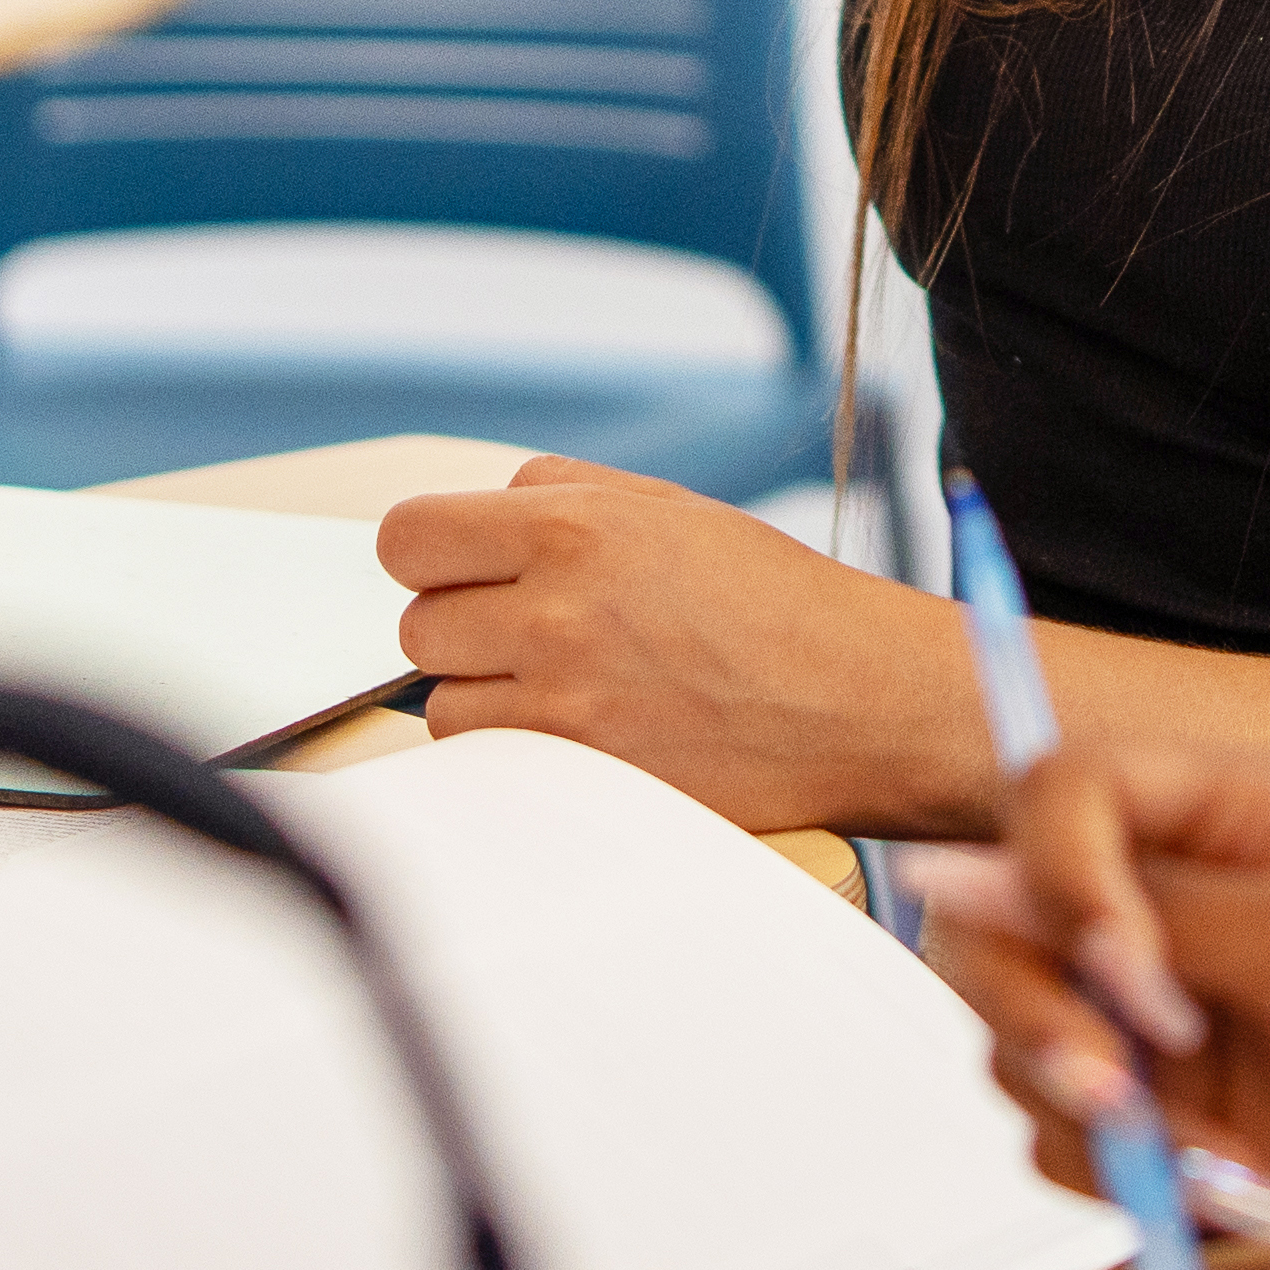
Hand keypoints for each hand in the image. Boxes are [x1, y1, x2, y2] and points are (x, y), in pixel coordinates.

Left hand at [378, 457, 970, 834]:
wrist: (860, 701)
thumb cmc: (775, 601)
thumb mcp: (672, 508)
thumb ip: (563, 493)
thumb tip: (480, 512)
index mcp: (574, 527)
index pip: (409, 538)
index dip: (428, 556)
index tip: (456, 571)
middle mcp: (555, 611)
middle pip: (416, 625)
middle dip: (462, 627)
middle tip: (529, 633)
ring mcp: (563, 703)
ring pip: (440, 703)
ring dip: (484, 696)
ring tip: (563, 687)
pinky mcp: (580, 776)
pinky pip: (488, 762)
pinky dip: (516, 750)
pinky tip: (578, 732)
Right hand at [914, 742, 1269, 1269]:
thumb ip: (1150, 914)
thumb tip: (966, 866)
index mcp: (1230, 817)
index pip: (1059, 795)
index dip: (1059, 881)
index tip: (1130, 979)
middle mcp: (1179, 904)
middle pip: (1002, 929)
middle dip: (1046, 1021)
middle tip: (1128, 1092)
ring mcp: (1168, 1014)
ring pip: (1020, 1044)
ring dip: (1102, 1118)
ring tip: (1225, 1159)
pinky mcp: (1174, 1112)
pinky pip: (1069, 1139)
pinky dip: (1133, 1181)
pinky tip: (1241, 1190)